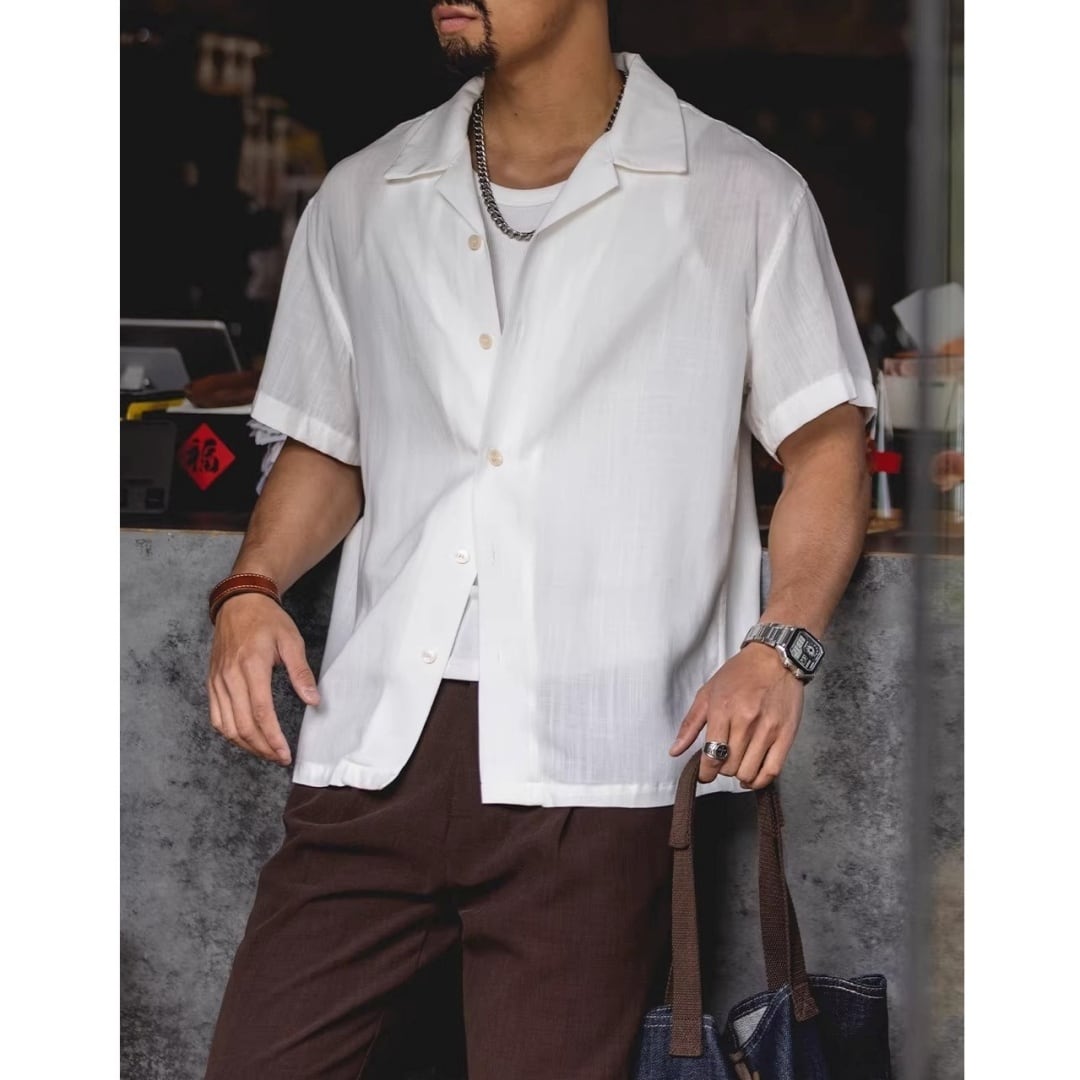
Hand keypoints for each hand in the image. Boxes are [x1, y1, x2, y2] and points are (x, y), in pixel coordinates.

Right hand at [206, 593, 320, 764]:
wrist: (239, 603)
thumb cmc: (268, 621)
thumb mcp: (291, 641)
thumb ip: (301, 673)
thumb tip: (314, 701)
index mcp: (251, 666)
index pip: (260, 712)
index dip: (272, 737)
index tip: (285, 753)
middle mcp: (229, 677)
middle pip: (242, 725)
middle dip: (262, 747)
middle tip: (279, 758)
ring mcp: (217, 681)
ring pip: (226, 726)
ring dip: (245, 745)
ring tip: (265, 753)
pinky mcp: (211, 682)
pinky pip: (216, 716)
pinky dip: (229, 733)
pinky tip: (245, 739)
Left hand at [668, 645, 804, 787]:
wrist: (775, 659)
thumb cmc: (741, 673)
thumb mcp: (707, 692)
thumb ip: (690, 724)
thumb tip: (675, 750)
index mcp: (723, 710)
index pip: (711, 756)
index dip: (705, 773)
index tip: (705, 774)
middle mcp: (746, 721)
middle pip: (729, 767)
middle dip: (722, 769)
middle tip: (723, 760)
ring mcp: (768, 729)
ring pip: (749, 772)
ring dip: (740, 775)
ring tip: (738, 764)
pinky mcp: (786, 735)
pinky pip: (772, 770)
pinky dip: (760, 780)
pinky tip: (753, 775)